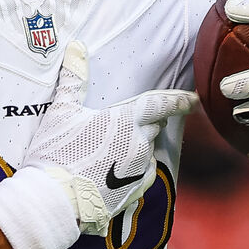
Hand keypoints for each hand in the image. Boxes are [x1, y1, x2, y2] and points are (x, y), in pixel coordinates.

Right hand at [0, 42, 195, 248]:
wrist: (55, 201)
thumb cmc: (57, 152)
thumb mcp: (61, 111)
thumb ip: (73, 78)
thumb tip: (76, 47)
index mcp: (127, 121)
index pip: (161, 104)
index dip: (180, 100)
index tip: (193, 99)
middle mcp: (140, 145)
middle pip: (152, 127)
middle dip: (146, 121)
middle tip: (125, 121)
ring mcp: (139, 170)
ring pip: (146, 151)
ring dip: (135, 146)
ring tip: (108, 150)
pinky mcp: (135, 191)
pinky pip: (141, 173)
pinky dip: (132, 168)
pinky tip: (112, 170)